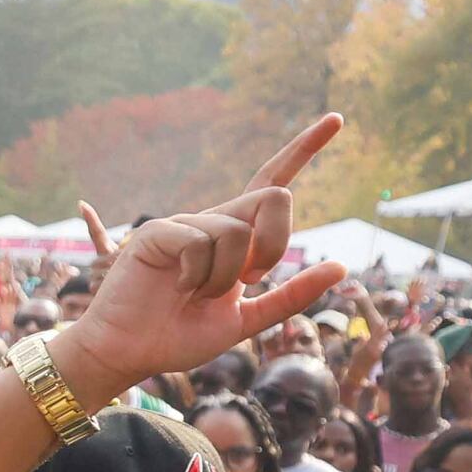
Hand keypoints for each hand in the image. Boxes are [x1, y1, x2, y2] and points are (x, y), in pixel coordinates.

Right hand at [52, 116, 349, 400]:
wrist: (129, 353)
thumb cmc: (178, 336)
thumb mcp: (246, 320)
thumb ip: (291, 296)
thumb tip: (341, 266)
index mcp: (236, 239)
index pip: (273, 183)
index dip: (304, 149)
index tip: (336, 119)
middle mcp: (213, 223)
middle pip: (273, 197)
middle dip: (276, 244)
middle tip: (252, 279)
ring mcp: (184, 225)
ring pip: (238, 230)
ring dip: (225, 277)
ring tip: (197, 295)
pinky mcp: (157, 232)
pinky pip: (200, 241)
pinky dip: (198, 275)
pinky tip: (177, 287)